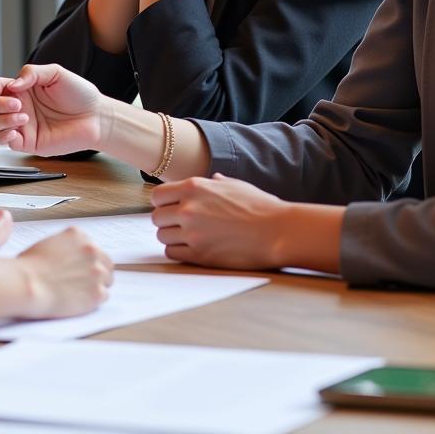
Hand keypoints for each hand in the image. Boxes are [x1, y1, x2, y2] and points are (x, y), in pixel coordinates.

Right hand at [0, 63, 107, 155]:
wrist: (95, 117)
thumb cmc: (78, 93)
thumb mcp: (55, 73)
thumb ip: (31, 73)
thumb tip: (12, 85)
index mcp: (20, 88)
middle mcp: (16, 106)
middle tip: (17, 102)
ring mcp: (20, 125)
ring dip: (2, 119)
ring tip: (24, 116)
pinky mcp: (27, 142)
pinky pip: (4, 141)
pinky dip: (4, 135)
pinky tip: (16, 129)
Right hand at [16, 227, 113, 317]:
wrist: (27, 284)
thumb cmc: (29, 266)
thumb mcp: (48, 244)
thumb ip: (66, 246)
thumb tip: (70, 255)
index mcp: (78, 236)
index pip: (94, 248)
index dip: (87, 260)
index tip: (80, 268)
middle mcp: (91, 250)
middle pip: (106, 262)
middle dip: (97, 272)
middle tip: (84, 282)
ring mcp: (97, 271)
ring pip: (108, 279)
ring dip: (97, 285)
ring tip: (81, 292)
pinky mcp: (97, 292)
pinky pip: (104, 296)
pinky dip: (94, 300)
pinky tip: (80, 301)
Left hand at [150, 173, 289, 269]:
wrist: (278, 232)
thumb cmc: (260, 207)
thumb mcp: (235, 185)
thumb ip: (215, 183)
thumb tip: (211, 179)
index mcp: (194, 187)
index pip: (157, 195)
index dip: (163, 202)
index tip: (172, 207)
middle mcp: (188, 209)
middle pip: (157, 217)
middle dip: (167, 220)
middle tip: (181, 223)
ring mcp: (193, 233)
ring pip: (163, 236)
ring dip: (173, 236)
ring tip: (190, 236)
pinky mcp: (200, 255)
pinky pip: (173, 253)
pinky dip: (179, 251)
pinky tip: (193, 248)